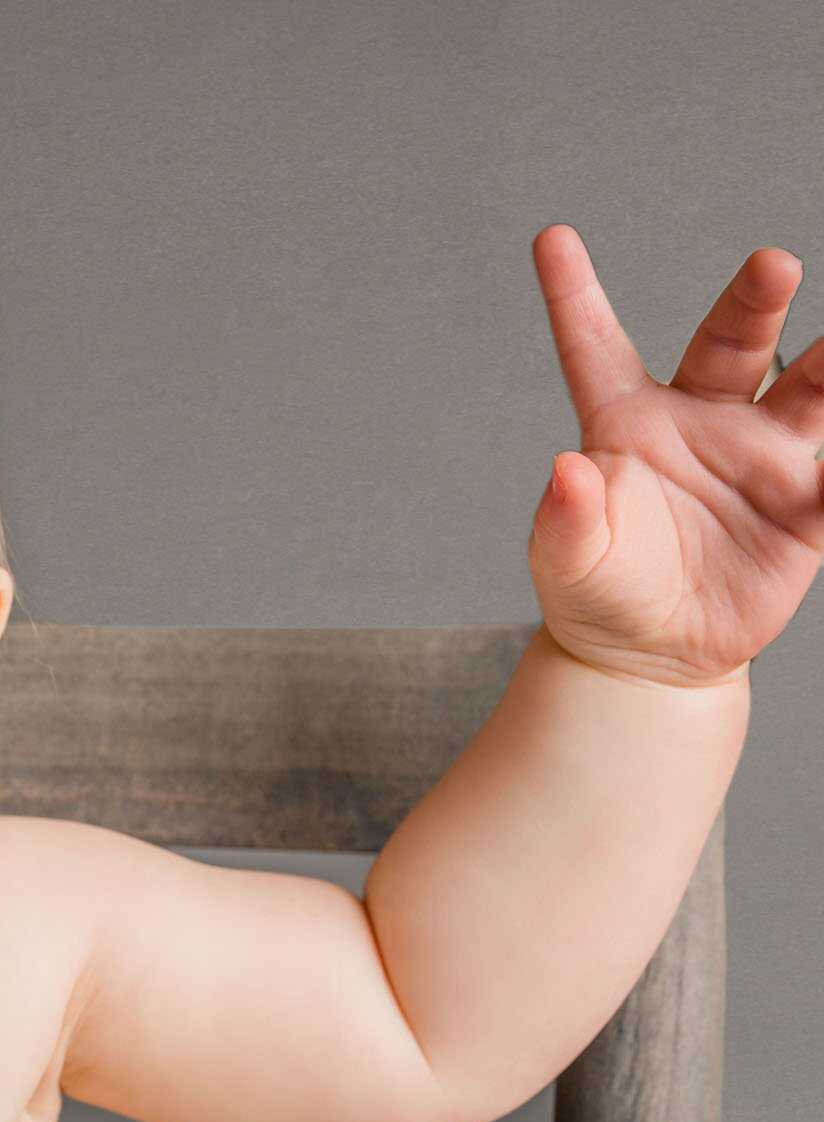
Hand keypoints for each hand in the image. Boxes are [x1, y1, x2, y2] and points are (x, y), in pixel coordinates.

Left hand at [526, 224, 821, 688]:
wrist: (652, 656)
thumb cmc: (597, 592)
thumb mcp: (568, 560)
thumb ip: (567, 518)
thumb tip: (565, 471)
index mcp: (625, 423)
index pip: (595, 348)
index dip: (574, 295)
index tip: (550, 238)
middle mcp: (700, 421)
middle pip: (730, 345)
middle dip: (754, 302)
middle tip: (772, 264)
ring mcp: (759, 458)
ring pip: (809, 391)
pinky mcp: (804, 506)